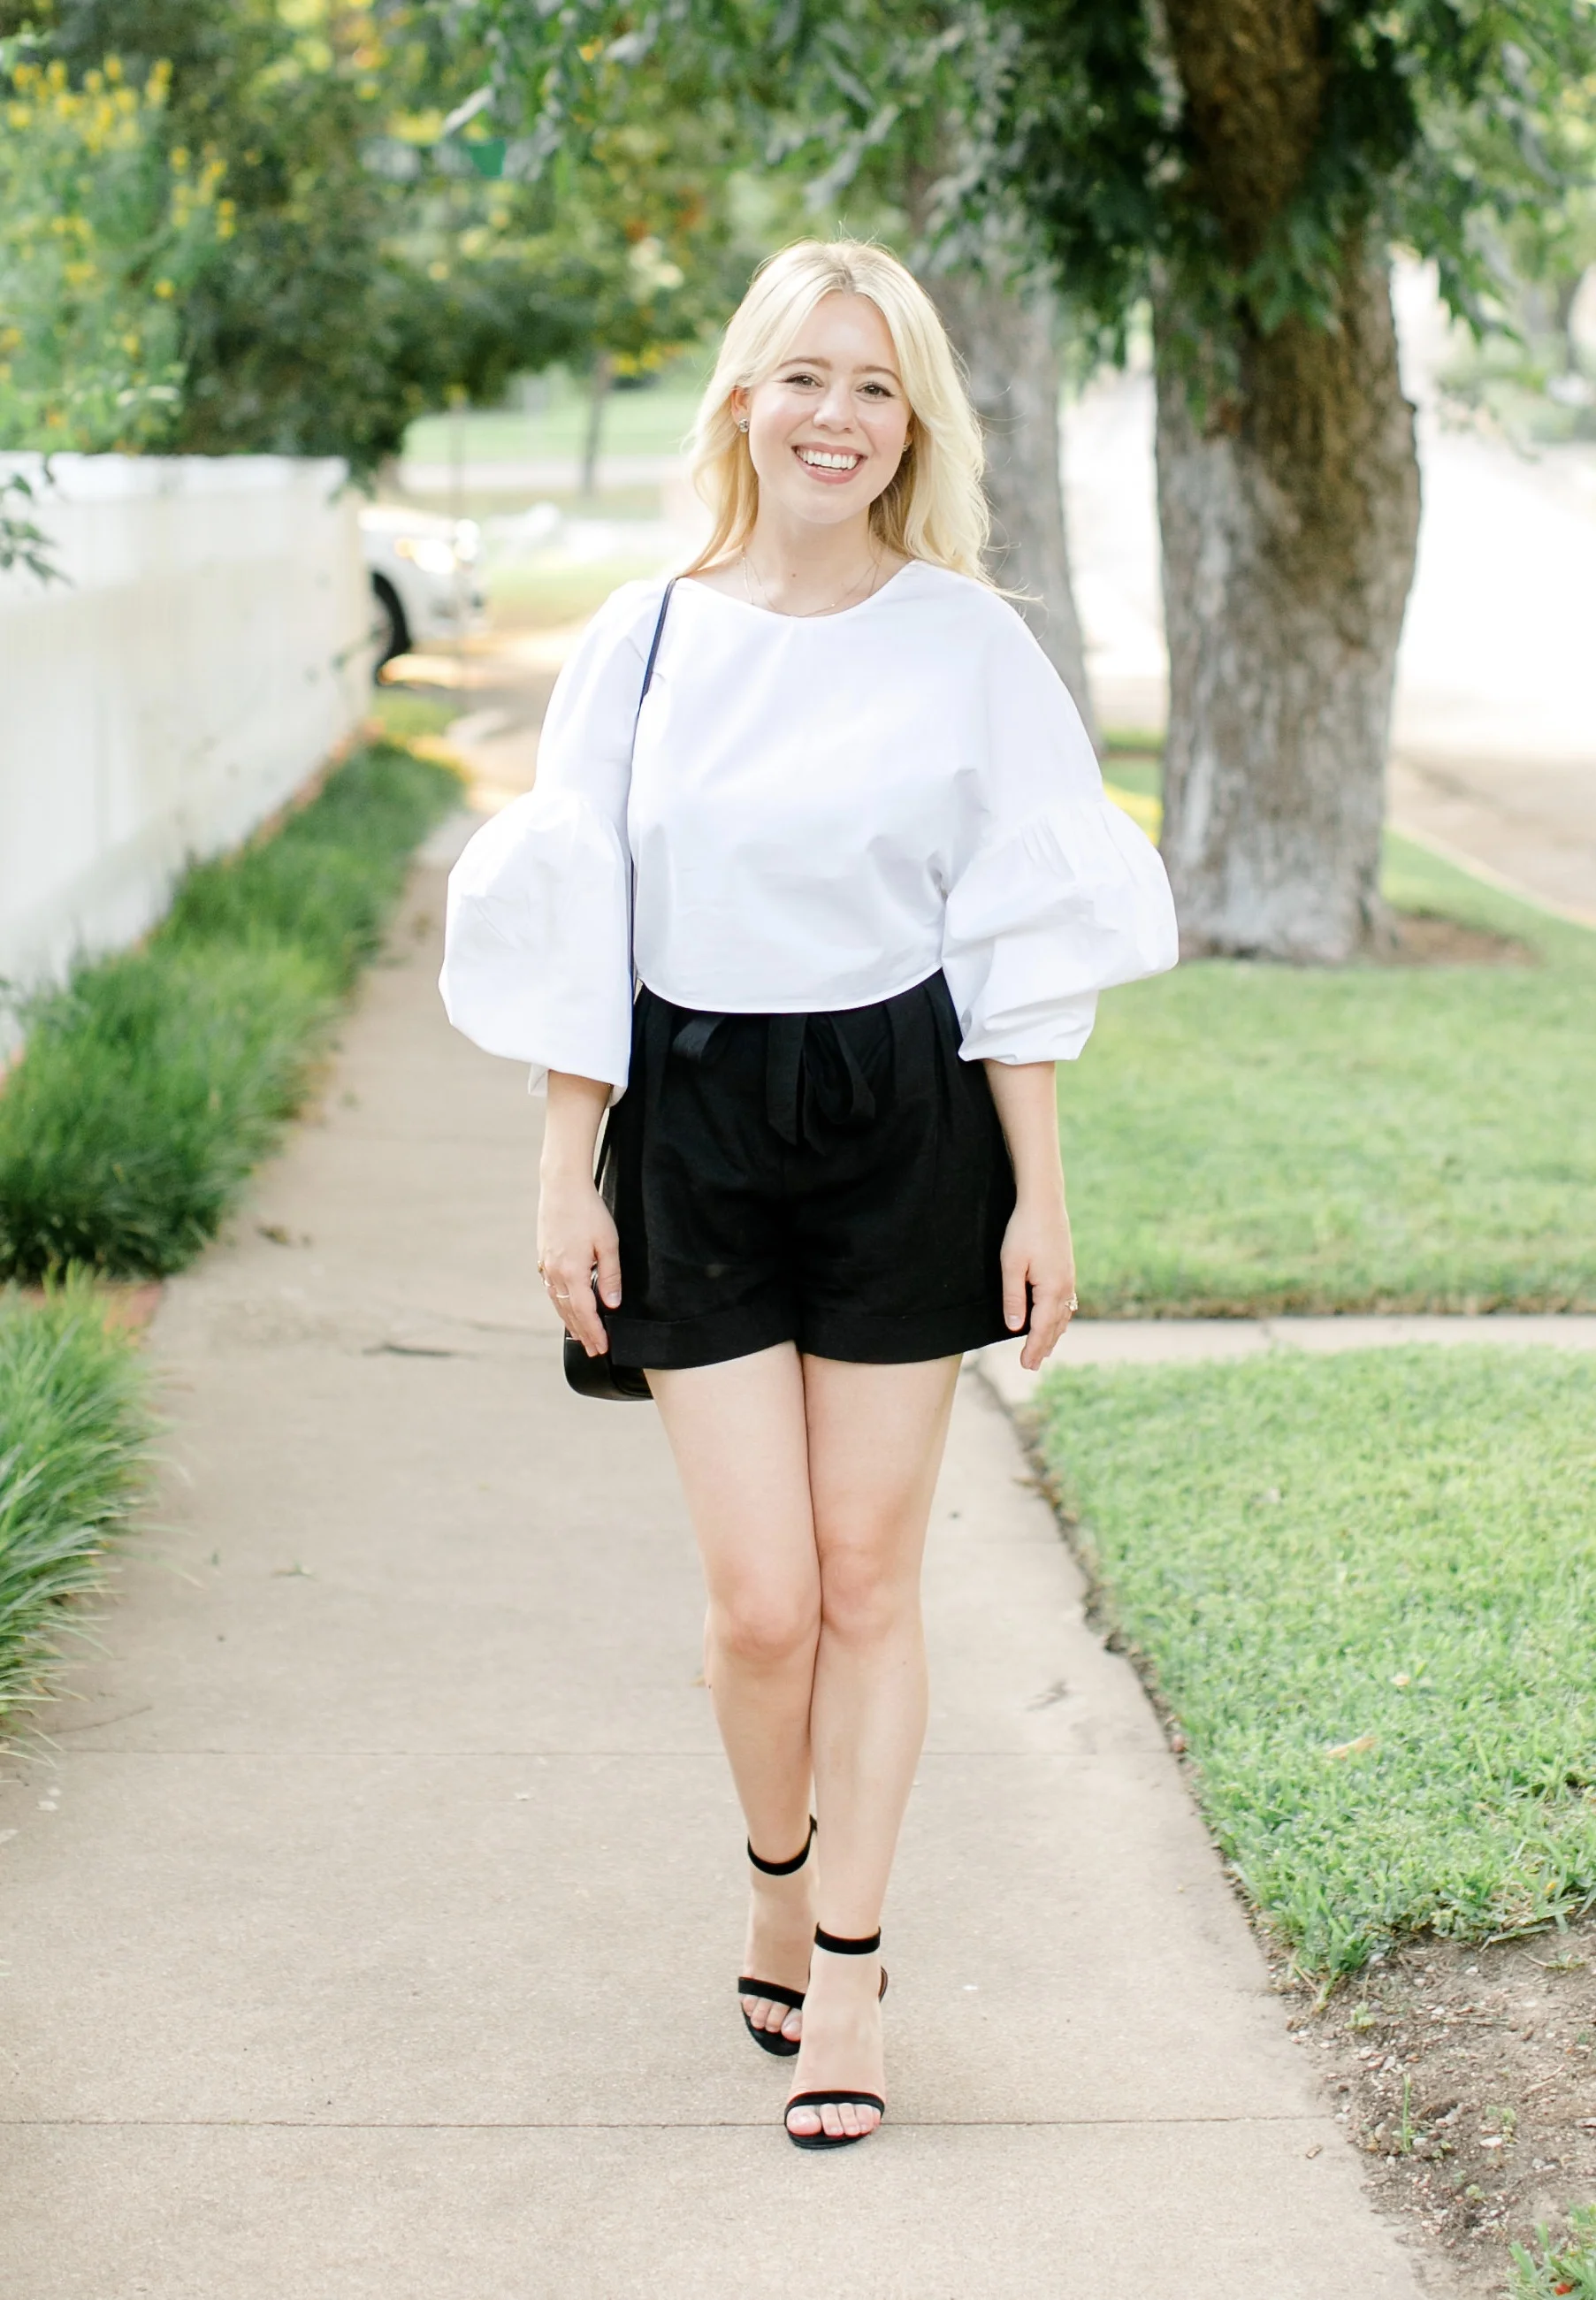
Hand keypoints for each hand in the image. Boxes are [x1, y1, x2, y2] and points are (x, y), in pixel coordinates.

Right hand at [536, 1173, 620, 1357]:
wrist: (561, 1186)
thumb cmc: (589, 1211)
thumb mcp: (608, 1243)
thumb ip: (610, 1276)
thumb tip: (612, 1304)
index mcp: (572, 1272)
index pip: (585, 1312)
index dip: (594, 1332)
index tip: (603, 1349)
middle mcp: (555, 1273)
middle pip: (569, 1313)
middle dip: (582, 1333)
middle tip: (593, 1351)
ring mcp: (546, 1265)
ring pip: (557, 1303)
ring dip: (570, 1322)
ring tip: (581, 1337)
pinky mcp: (543, 1257)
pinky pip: (551, 1290)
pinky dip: (560, 1305)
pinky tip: (566, 1308)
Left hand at [1000, 1193, 1077, 1372]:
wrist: (1044, 1203)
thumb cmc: (1024, 1231)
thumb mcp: (1011, 1265)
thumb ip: (1013, 1297)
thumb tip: (1015, 1327)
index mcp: (1051, 1289)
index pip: (1040, 1327)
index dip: (1033, 1347)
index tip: (1026, 1365)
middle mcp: (1064, 1287)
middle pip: (1054, 1325)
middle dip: (1043, 1346)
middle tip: (1032, 1365)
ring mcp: (1068, 1278)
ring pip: (1062, 1315)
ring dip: (1053, 1334)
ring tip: (1044, 1350)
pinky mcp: (1067, 1270)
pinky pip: (1066, 1303)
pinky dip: (1060, 1318)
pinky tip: (1056, 1320)